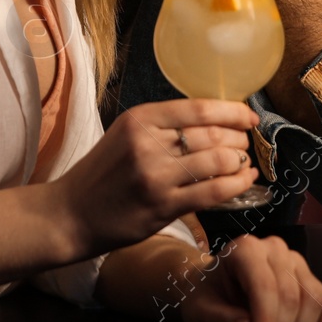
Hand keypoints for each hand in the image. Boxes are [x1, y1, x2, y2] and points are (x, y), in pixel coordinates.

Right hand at [54, 100, 258, 256]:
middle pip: (212, 134)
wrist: (72, 213)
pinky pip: (213, 192)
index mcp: (140, 119)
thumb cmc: (103, 172)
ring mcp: (156, 177)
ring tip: (243, 162)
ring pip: (217, 161)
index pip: (199, 108)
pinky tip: (245, 181)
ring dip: (239, 161)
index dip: (232, 111)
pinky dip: (237, 184)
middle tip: (245, 142)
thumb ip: (164, 125)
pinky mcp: (163, 207)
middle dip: (238, 137)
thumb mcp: (126, 134)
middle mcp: (148, 144)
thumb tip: (214, 120)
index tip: (249, 116)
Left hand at [180, 234, 321, 321]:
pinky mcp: (311, 281)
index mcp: (246, 250)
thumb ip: (223, 321)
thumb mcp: (202, 312)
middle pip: (292, 296)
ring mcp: (298, 264)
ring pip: (314, 301)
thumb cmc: (207, 298)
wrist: (213, 290)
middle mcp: (276, 250)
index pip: (265, 286)